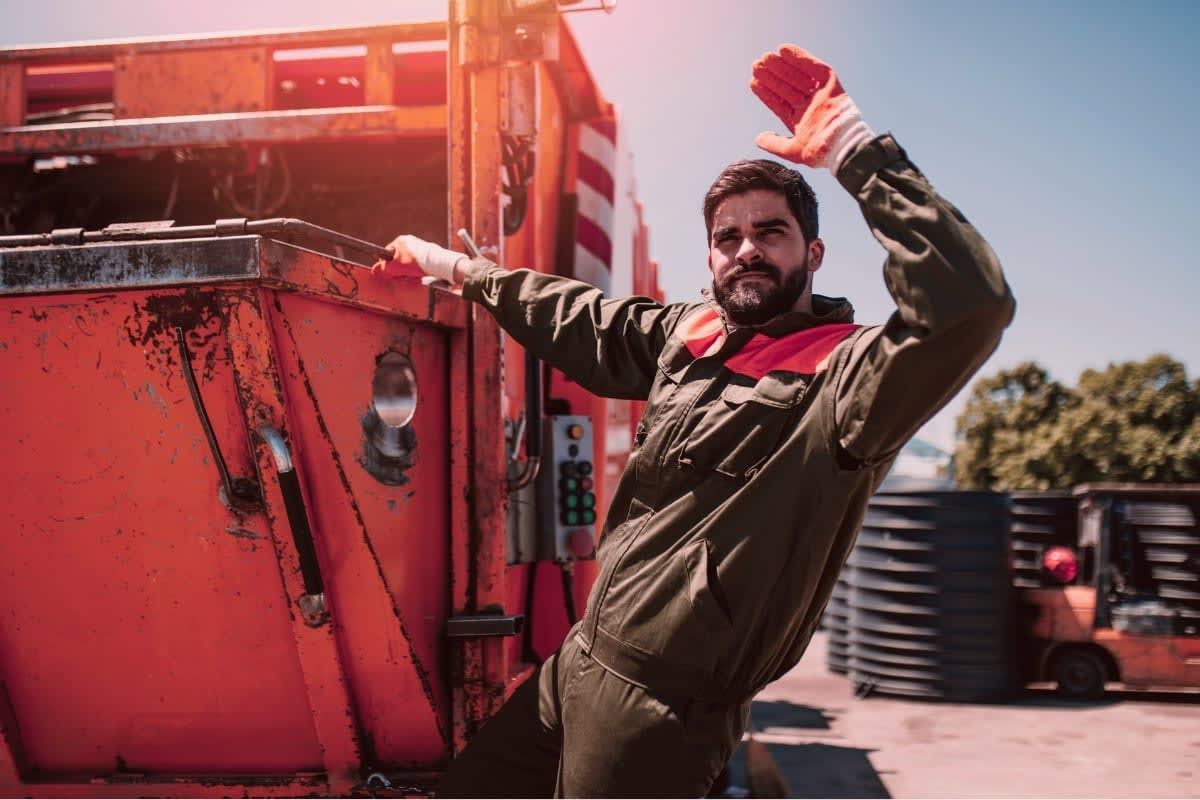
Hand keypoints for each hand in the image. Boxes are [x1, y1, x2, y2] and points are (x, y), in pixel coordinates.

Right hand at [373, 234, 468, 283]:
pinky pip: (417, 264)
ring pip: (408, 263)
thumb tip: (374, 271)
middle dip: (399, 270)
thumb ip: (383, 269)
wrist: (436, 263)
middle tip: (401, 276)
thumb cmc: (414, 263)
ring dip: (408, 272)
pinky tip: (419, 276)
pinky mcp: (427, 254)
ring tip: (412, 277)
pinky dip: (417, 271)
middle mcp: (410, 241)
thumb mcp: (395, 268)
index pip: (387, 253)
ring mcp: (419, 247)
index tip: (388, 272)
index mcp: (400, 240)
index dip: (386, 264)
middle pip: (398, 259)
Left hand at [750, 45, 874, 170]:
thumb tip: (758, 139)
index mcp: (800, 120)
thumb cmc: (820, 152)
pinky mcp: (832, 84)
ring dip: (782, 66)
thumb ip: (774, 144)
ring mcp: (820, 94)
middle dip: (772, 76)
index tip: (753, 82)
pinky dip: (801, 58)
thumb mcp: (792, 150)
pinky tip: (784, 50)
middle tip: (756, 64)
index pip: (780, 102)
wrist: (842, 146)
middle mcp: (809, 105)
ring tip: (765, 57)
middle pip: (787, 87)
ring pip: (798, 76)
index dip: (767, 92)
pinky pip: (815, 68)